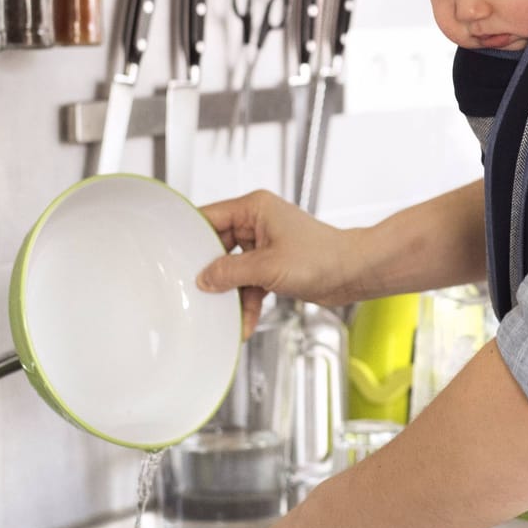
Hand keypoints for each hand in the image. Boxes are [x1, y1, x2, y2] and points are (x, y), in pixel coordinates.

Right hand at [197, 190, 365, 336]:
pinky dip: (246, 301)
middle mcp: (257, 222)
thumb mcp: (267, 267)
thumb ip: (231, 273)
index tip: (174, 255)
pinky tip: (245, 320)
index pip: (209, 217)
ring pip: (233, 269)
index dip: (191, 237)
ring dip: (231, 294)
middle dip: (212, 274)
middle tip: (198, 291)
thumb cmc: (323, 257)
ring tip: (226, 314)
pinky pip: (248, 282)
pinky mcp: (272, 264)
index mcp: (254, 208)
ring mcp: (265, 244)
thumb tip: (204, 278)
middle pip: (218, 247)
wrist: (353, 273)